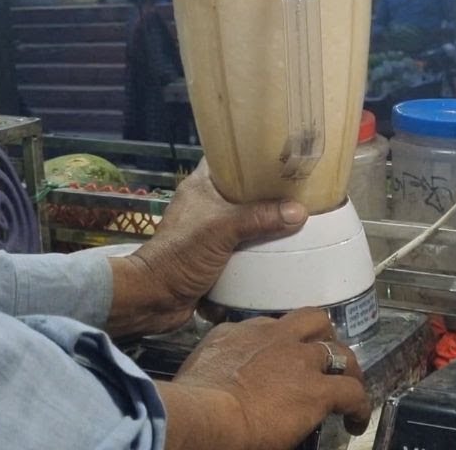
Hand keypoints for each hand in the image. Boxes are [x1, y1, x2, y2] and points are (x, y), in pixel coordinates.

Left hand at [106, 161, 307, 336]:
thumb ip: (260, 218)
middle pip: (245, 194)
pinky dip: (259, 256)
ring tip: (300, 223)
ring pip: (247, 225)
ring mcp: (212, 235)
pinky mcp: (217, 260)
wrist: (154, 300)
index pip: (228, 159)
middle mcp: (207, 207)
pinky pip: (245, 252)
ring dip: (267, 230)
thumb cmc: (181, 254)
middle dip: (270, 196)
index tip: (282, 156)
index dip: (252, 155)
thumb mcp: (222, 229)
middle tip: (301, 192)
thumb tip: (300, 212)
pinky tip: (284, 254)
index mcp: (202, 187)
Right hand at [161, 309, 371, 449]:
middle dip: (322, 336)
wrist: (205, 414)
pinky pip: (352, 391)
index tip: (278, 360)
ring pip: (337, 349)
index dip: (278, 343)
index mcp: (236, 334)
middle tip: (325, 358)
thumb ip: (216, 372)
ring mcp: (298, 359)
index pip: (265, 327)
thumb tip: (219, 392)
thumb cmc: (190, 404)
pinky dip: (359, 405)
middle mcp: (271, 337)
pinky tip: (356, 420)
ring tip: (348, 386)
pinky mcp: (316, 388)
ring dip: (345, 367)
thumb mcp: (199, 373)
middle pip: (310, 321)